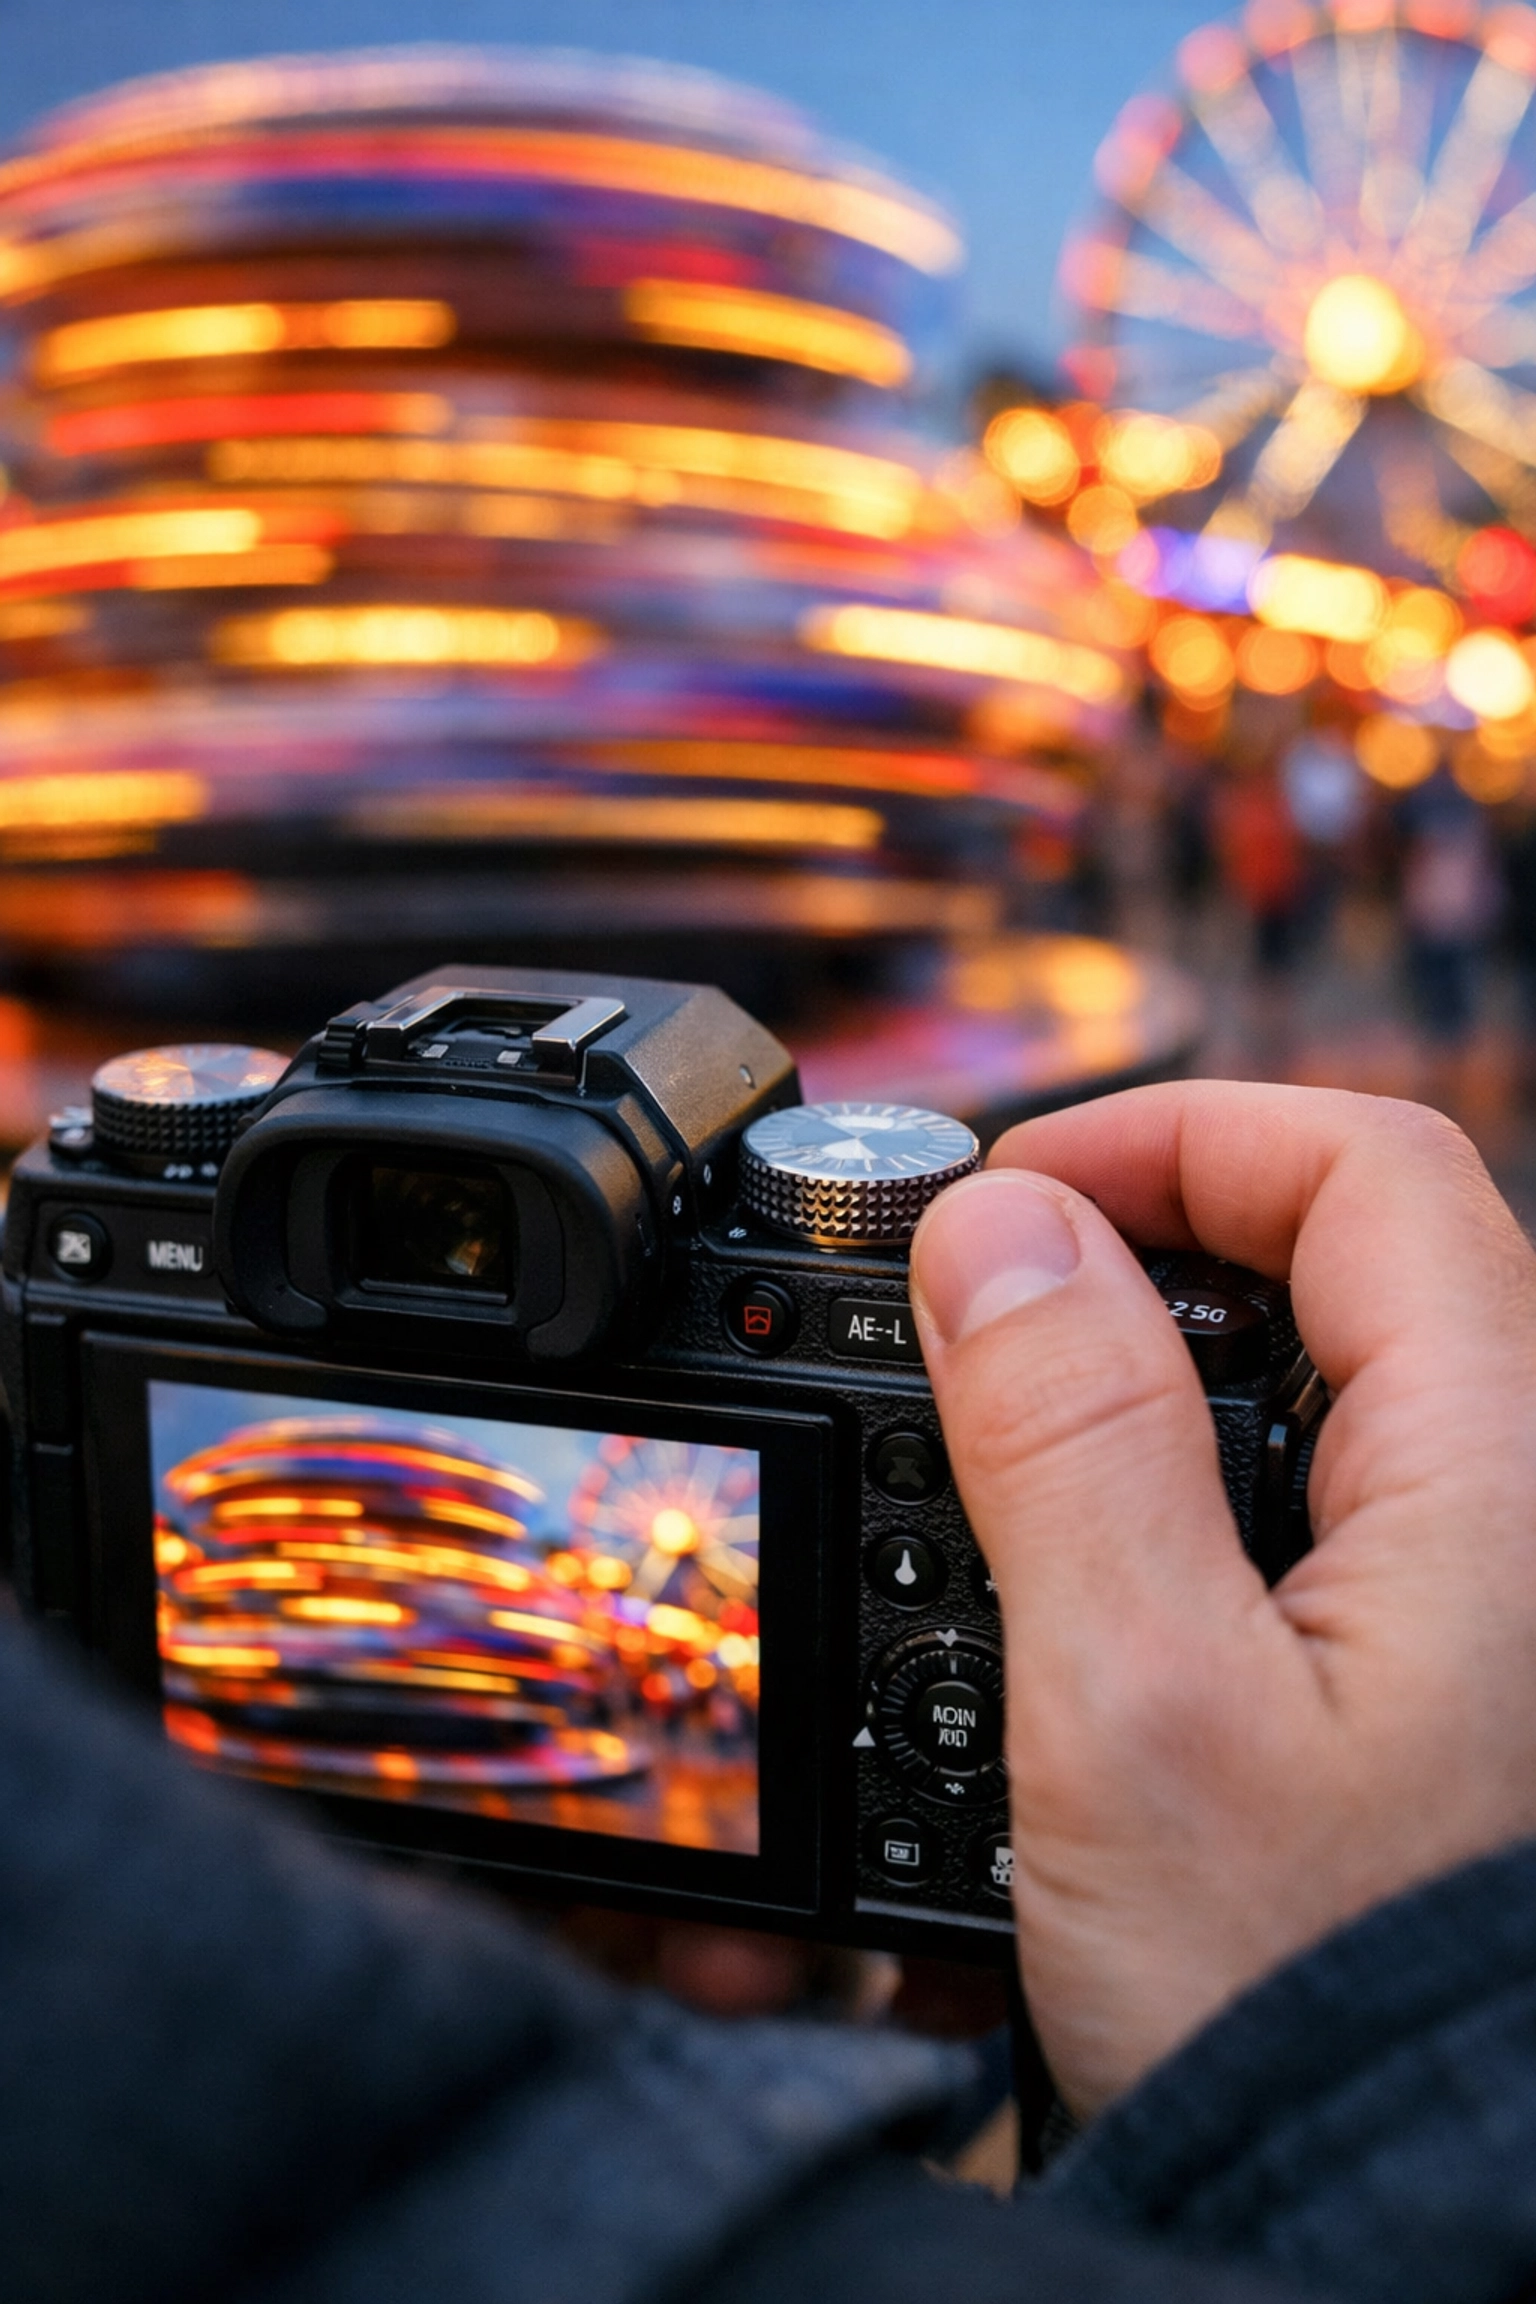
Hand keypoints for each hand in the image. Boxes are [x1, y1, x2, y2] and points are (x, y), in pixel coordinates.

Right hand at [908, 1082, 1535, 2118]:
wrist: (1412, 2227)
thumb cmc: (1311, 1999)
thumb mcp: (1139, 1702)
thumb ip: (1064, 1432)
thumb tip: (997, 1227)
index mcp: (1503, 1468)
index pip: (1362, 1170)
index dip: (1170, 1137)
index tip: (1004, 1201)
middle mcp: (1525, 1505)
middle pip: (1352, 1258)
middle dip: (1151, 1242)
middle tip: (984, 1309)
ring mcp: (1489, 1589)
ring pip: (1331, 1379)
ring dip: (1160, 1367)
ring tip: (1014, 1436)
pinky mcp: (1441, 1665)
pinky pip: (1327, 1497)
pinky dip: (1196, 1479)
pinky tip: (1100, 1567)